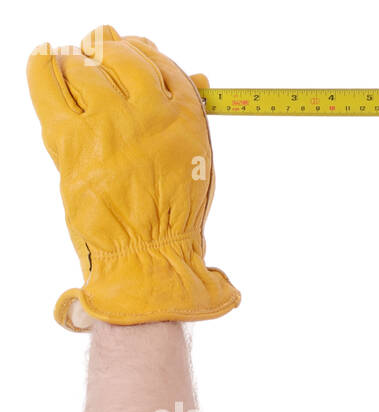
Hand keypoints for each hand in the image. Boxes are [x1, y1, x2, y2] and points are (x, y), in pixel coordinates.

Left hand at [27, 26, 238, 330]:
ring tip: (76, 67)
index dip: (145, 53)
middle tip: (100, 54)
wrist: (147, 256)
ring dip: (78, 62)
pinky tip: (46, 58)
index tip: (135, 52)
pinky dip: (44, 64)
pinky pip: (48, 82)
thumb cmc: (172, 215)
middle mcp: (150, 116)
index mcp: (187, 122)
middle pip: (122, 56)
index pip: (163, 65)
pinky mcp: (71, 138)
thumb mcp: (197, 162)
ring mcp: (109, 125)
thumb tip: (196, 76)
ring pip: (85, 67)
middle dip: (110, 51)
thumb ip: (189, 117)